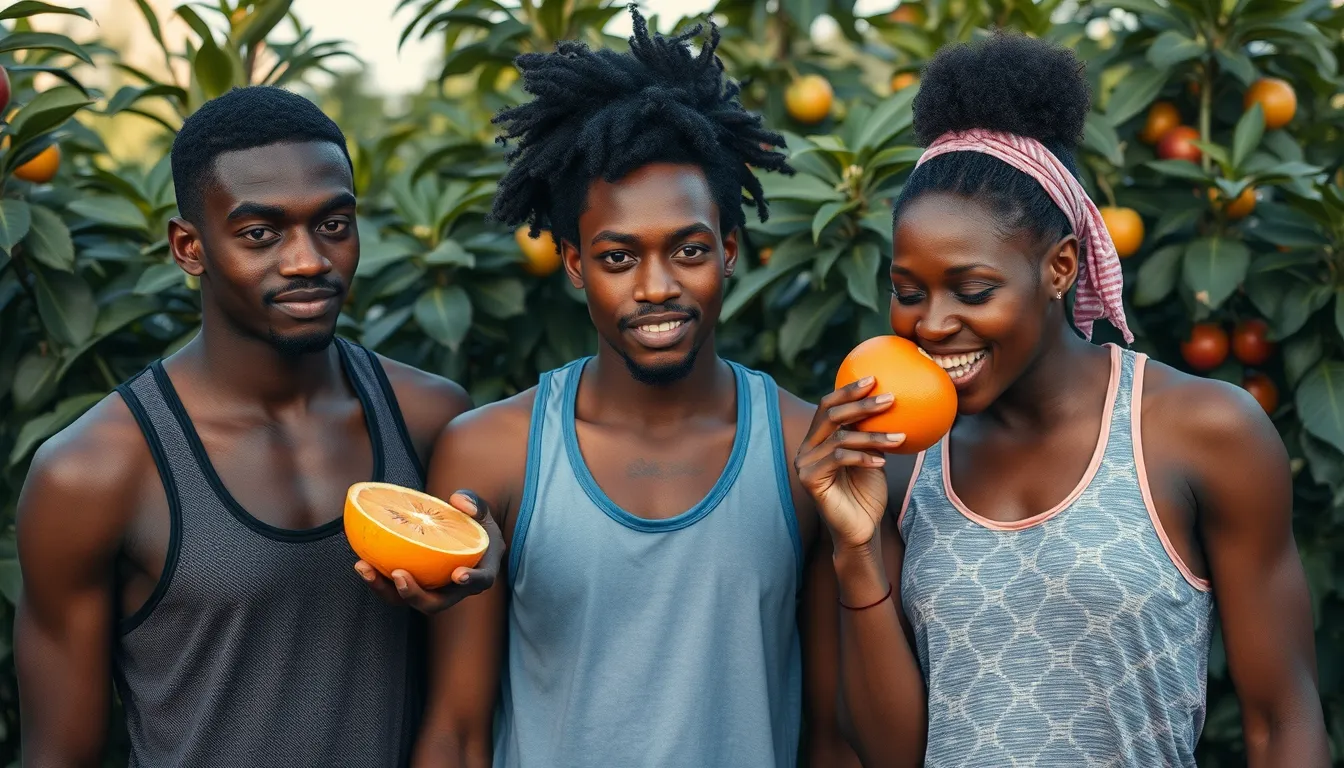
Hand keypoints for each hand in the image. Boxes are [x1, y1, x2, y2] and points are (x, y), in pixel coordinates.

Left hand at [354, 490, 504, 614]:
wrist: (463, 536)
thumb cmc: (474, 524)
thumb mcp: (481, 512)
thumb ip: (475, 505)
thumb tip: (458, 501)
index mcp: (480, 572)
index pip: (481, 580)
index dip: (471, 580)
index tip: (457, 574)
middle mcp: (456, 589)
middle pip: (437, 603)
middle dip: (415, 594)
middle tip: (397, 574)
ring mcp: (433, 591)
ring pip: (409, 600)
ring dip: (385, 589)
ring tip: (365, 568)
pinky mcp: (415, 586)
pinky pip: (395, 589)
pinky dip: (378, 580)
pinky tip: (362, 562)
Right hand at [794, 377, 903, 551]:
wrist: (861, 530)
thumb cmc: (868, 494)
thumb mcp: (873, 456)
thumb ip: (873, 433)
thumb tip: (896, 402)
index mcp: (818, 439)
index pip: (827, 406)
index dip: (848, 390)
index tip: (875, 378)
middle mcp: (807, 448)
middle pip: (831, 415)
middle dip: (861, 403)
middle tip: (889, 398)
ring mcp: (805, 463)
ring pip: (840, 437)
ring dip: (874, 435)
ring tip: (900, 437)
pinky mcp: (810, 479)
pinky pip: (839, 458)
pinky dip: (864, 457)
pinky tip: (884, 460)